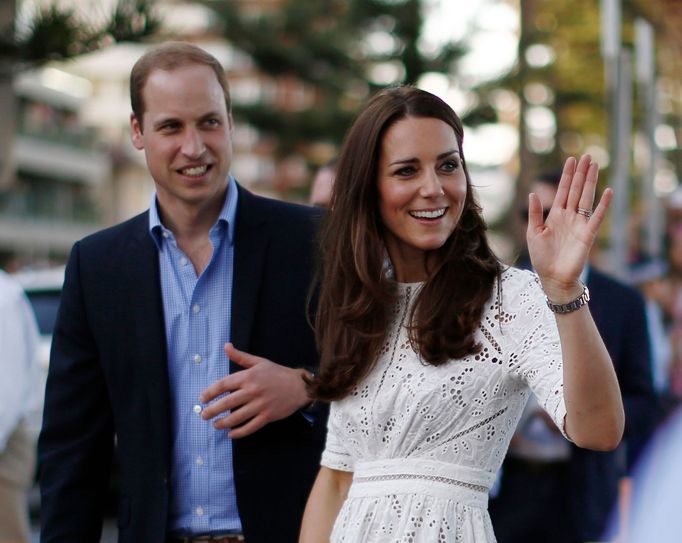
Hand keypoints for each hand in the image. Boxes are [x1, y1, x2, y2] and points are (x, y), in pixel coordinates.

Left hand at [199, 343, 311, 437]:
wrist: (299, 386)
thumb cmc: (277, 373)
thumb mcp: (259, 362)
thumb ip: (240, 357)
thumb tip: (226, 346)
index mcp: (248, 376)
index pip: (223, 385)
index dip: (210, 392)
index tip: (202, 399)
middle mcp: (252, 391)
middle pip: (226, 403)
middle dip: (212, 411)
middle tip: (203, 415)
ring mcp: (260, 405)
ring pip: (236, 417)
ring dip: (222, 423)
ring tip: (215, 425)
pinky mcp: (267, 416)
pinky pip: (250, 427)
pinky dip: (239, 432)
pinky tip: (231, 434)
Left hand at [527, 154, 612, 300]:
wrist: (553, 277)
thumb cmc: (542, 257)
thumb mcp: (533, 233)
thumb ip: (535, 213)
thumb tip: (532, 193)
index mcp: (555, 215)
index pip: (563, 191)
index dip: (567, 176)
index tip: (571, 160)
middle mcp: (569, 216)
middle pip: (577, 190)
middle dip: (581, 174)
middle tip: (587, 156)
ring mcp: (580, 224)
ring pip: (587, 198)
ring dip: (591, 182)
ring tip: (595, 166)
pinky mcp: (588, 234)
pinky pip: (597, 217)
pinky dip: (603, 205)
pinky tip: (607, 191)